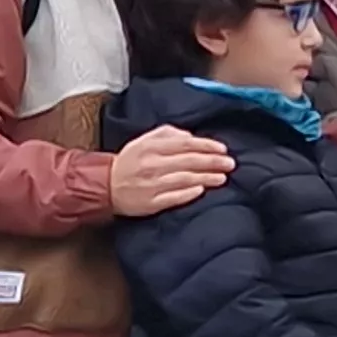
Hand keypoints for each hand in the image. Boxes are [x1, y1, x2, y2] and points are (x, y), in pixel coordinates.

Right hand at [107, 125, 234, 216]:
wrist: (106, 184)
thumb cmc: (130, 161)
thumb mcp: (144, 140)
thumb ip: (167, 134)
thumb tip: (190, 136)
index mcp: (152, 147)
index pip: (185, 144)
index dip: (207, 146)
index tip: (222, 149)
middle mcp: (153, 165)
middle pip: (189, 162)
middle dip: (212, 162)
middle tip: (230, 164)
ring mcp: (152, 185)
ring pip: (184, 180)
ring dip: (206, 178)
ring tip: (222, 178)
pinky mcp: (151, 202)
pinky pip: (173, 198)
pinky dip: (188, 194)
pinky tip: (201, 190)